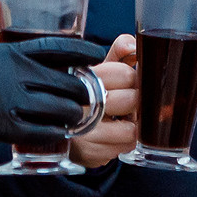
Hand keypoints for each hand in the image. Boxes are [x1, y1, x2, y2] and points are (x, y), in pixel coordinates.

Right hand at [0, 35, 107, 145]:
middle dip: (81, 92)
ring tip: (73, 118)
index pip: (58, 48)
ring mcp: (12, 101)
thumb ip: (11, 62)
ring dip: (72, 115)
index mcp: (12, 53)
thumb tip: (37, 70)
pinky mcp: (3, 127)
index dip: (81, 51)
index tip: (97, 54)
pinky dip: (55, 134)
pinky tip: (59, 135)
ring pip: (60, 109)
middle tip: (85, 98)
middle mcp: (17, 74)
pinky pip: (42, 132)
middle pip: (67, 82)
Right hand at [70, 35, 140, 168]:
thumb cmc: (88, 95)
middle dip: (135, 102)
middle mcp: (78, 103)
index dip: (133, 78)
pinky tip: (114, 135)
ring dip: (133, 126)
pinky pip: (124, 148)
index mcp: (82, 76)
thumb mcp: (100, 70)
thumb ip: (119, 53)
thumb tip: (132, 43)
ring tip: (123, 120)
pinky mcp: (87, 153)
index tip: (129, 81)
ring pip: (131, 129)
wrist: (61, 132)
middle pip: (131, 99)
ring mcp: (82, 130)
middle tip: (129, 103)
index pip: (124, 73)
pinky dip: (124, 142)